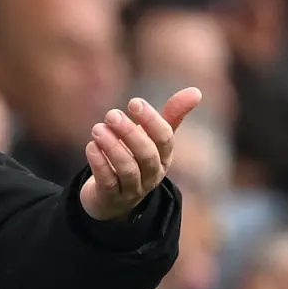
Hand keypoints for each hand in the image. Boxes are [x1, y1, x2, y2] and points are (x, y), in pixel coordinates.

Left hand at [78, 88, 202, 220]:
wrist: (111, 197)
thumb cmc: (135, 159)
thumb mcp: (151, 138)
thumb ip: (171, 115)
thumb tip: (196, 91)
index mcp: (164, 157)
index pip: (165, 139)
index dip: (151, 120)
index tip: (134, 102)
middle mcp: (152, 174)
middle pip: (147, 154)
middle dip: (130, 133)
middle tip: (111, 114)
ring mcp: (132, 188)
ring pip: (127, 169)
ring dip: (112, 147)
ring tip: (97, 129)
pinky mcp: (111, 197)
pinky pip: (108, 182)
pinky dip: (99, 163)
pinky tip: (90, 146)